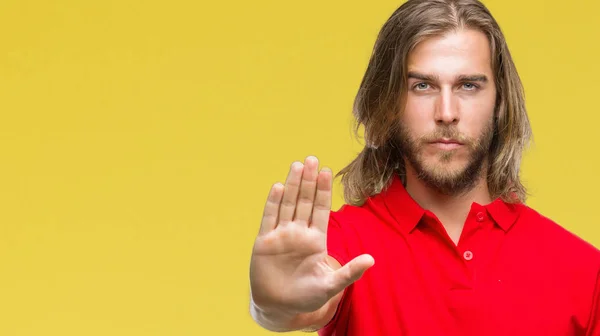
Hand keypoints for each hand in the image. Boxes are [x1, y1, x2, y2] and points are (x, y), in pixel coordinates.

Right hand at [250, 156, 373, 314]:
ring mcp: (281, 235)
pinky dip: (273, 203)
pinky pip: (269, 218)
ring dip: (293, 185)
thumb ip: (349, 272)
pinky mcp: (264, 242)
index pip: (321, 209)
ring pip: (288, 204)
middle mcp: (299, 233)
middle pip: (305, 201)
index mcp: (316, 240)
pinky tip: (279, 187)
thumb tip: (372, 260)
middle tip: (313, 159)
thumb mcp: (330, 286)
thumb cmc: (306, 297)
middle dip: (309, 181)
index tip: (328, 172)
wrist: (279, 307)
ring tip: (298, 166)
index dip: (324, 190)